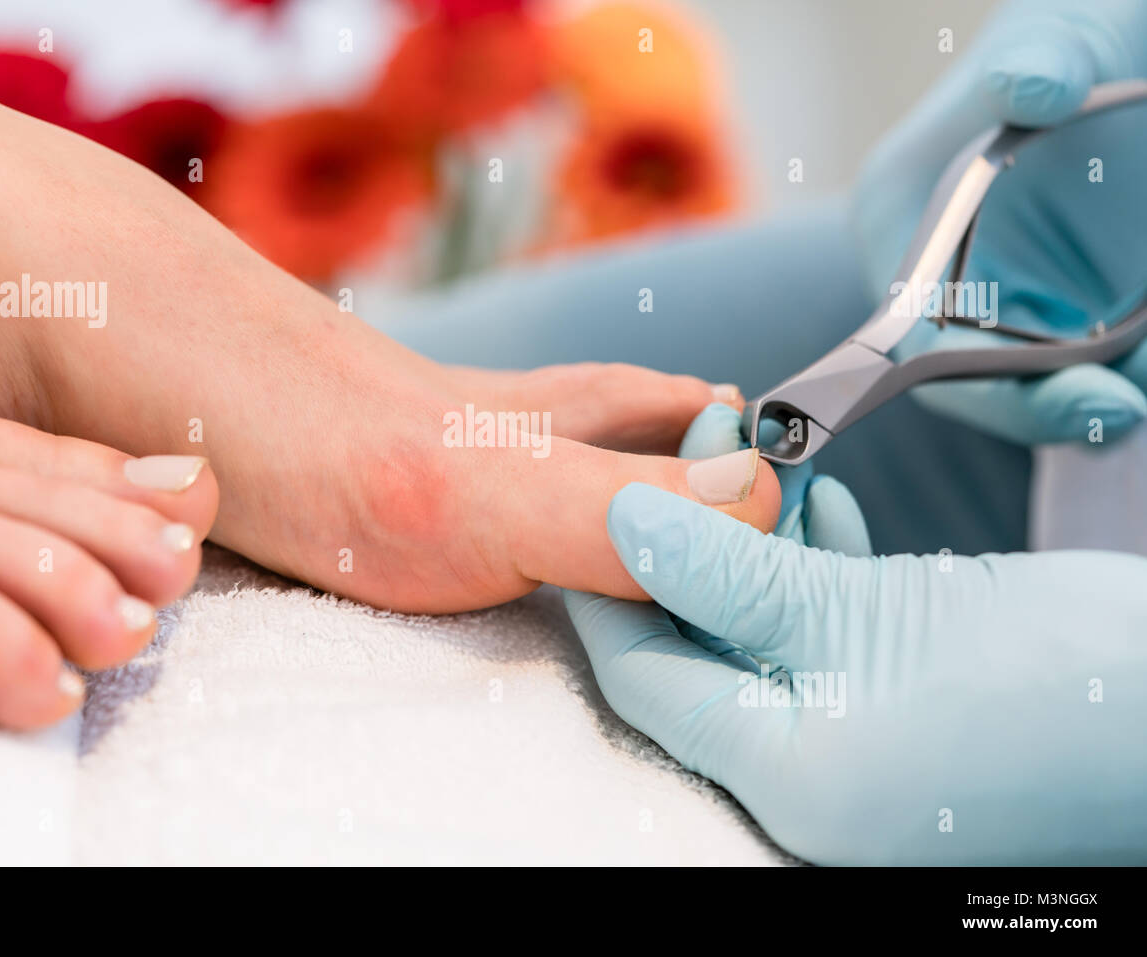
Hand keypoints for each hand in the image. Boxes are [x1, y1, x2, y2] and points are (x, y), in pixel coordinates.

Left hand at [564, 473, 1146, 862]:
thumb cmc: (1060, 681)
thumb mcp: (869, 611)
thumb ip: (731, 575)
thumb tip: (623, 526)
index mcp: (789, 778)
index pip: (646, 680)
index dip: (609, 584)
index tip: (592, 497)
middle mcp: (815, 778)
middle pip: (702, 654)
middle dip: (688, 544)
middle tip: (691, 449)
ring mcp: (864, 749)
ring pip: (768, 636)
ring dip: (756, 547)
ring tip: (755, 457)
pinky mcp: (909, 711)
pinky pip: (832, 641)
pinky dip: (819, 574)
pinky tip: (824, 507)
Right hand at [854, 0, 1146, 444]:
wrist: (1120, 49)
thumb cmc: (1067, 36)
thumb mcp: (1052, 35)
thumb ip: (1035, 59)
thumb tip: (1032, 90)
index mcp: (900, 220)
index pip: (910, 337)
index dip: (973, 383)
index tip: (1059, 397)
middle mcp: (940, 277)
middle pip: (974, 379)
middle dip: (1047, 401)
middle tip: (1123, 404)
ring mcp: (1008, 298)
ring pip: (1044, 381)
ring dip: (1103, 386)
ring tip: (1146, 371)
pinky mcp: (1072, 307)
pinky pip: (1099, 363)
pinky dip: (1129, 368)